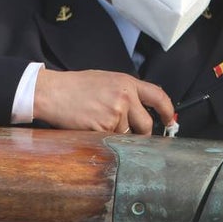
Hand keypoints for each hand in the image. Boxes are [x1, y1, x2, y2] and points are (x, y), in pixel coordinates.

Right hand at [33, 68, 174, 134]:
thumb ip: (126, 92)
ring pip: (127, 136)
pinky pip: (111, 141)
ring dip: (117, 136)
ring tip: (99, 124)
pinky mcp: (103, 128)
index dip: (168, 111)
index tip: (169, 120)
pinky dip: (104, 140)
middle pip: (146, 124)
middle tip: (131, 135)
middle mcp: (125, 97)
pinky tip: (92, 129)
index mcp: (127, 83)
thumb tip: (141, 108)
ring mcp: (115, 113)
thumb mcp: (107, 80)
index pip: (158, 96)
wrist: (53, 92)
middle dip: (142, 134)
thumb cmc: (77, 86)